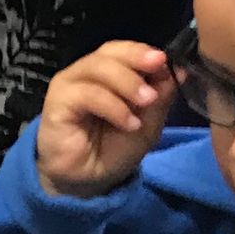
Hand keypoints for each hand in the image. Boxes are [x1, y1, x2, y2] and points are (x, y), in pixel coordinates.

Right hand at [35, 42, 175, 196]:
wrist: (87, 183)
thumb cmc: (113, 151)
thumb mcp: (148, 124)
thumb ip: (160, 97)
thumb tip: (178, 70)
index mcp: (108, 73)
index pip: (123, 50)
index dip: (144, 52)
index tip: (167, 62)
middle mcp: (86, 74)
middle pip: (109, 52)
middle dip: (137, 58)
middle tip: (159, 69)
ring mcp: (69, 86)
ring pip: (97, 67)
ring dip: (127, 82)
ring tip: (147, 101)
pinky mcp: (56, 102)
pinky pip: (87, 94)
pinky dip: (113, 106)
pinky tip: (129, 123)